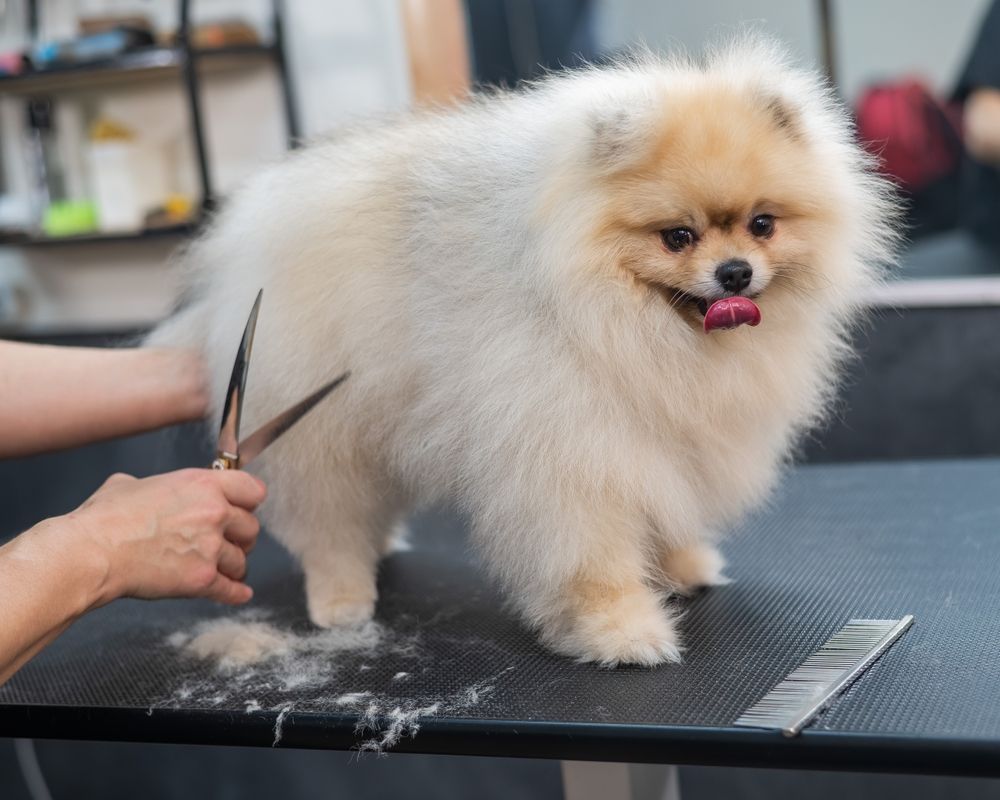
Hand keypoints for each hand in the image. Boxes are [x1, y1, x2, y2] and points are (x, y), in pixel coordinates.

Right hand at [64, 468, 266, 608]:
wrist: (92, 552)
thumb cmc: (105, 518)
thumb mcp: (130, 484)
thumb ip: (154, 485)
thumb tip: (146, 489)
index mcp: (203, 485)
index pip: (253, 490)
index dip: (249, 501)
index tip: (245, 509)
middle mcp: (214, 513)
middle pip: (252, 528)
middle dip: (242, 537)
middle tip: (231, 542)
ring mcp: (210, 547)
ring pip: (242, 561)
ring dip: (234, 566)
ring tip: (225, 568)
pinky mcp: (202, 579)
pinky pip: (231, 589)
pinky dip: (236, 593)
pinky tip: (239, 593)